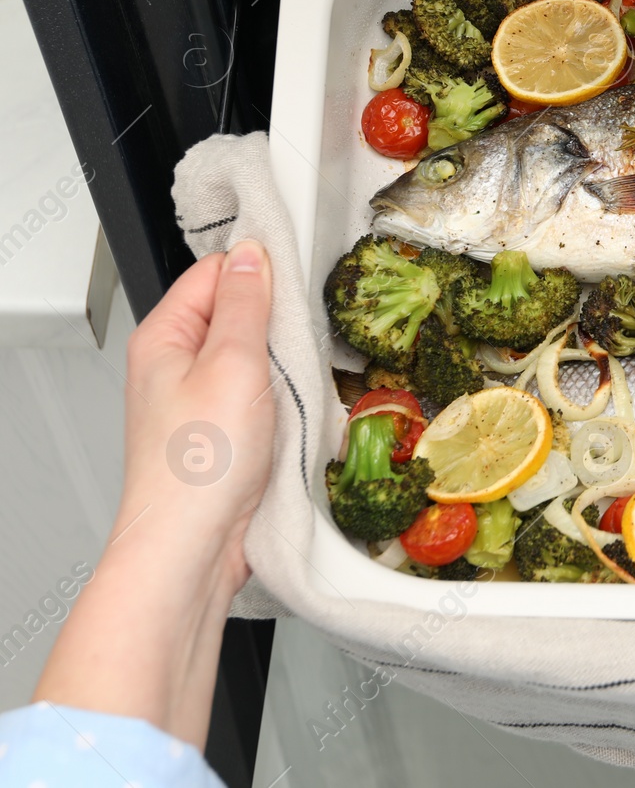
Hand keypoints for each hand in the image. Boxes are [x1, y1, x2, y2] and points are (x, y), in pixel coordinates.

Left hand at [34, 240, 273, 746]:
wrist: (192, 548)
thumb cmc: (199, 466)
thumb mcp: (234, 363)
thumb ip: (246, 304)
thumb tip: (251, 253)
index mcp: (165, 338)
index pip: (215, 273)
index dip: (258, 271)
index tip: (297, 278)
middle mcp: (174, 368)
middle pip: (238, 316)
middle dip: (279, 326)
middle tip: (303, 341)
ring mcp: (198, 404)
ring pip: (255, 362)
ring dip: (286, 371)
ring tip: (300, 388)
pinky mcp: (222, 438)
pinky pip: (262, 401)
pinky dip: (286, 405)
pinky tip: (298, 419)